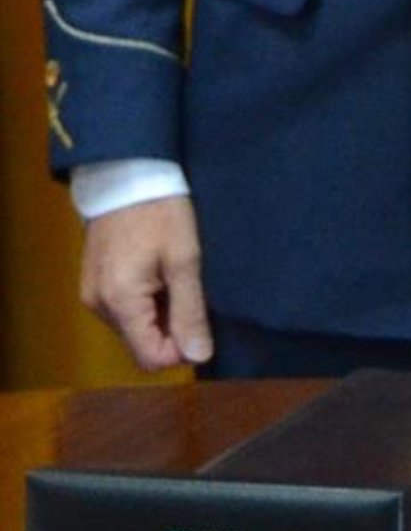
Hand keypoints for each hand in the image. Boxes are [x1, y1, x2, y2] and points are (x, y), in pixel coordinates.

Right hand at [80, 195, 212, 370]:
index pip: (149, 358)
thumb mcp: (184, 258)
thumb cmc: (161, 210)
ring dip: (157, 313)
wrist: (126, 171)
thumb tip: (199, 357)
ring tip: (173, 274)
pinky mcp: (92, 282)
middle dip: (169, 328)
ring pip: (131, 327)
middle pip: (139, 344)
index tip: (199, 318)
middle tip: (188, 287)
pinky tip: (157, 270)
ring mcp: (91, 294)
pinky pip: (121, 309)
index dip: (180, 348)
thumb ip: (189, 311)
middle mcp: (98, 306)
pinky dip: (143, 300)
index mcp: (120, 302)